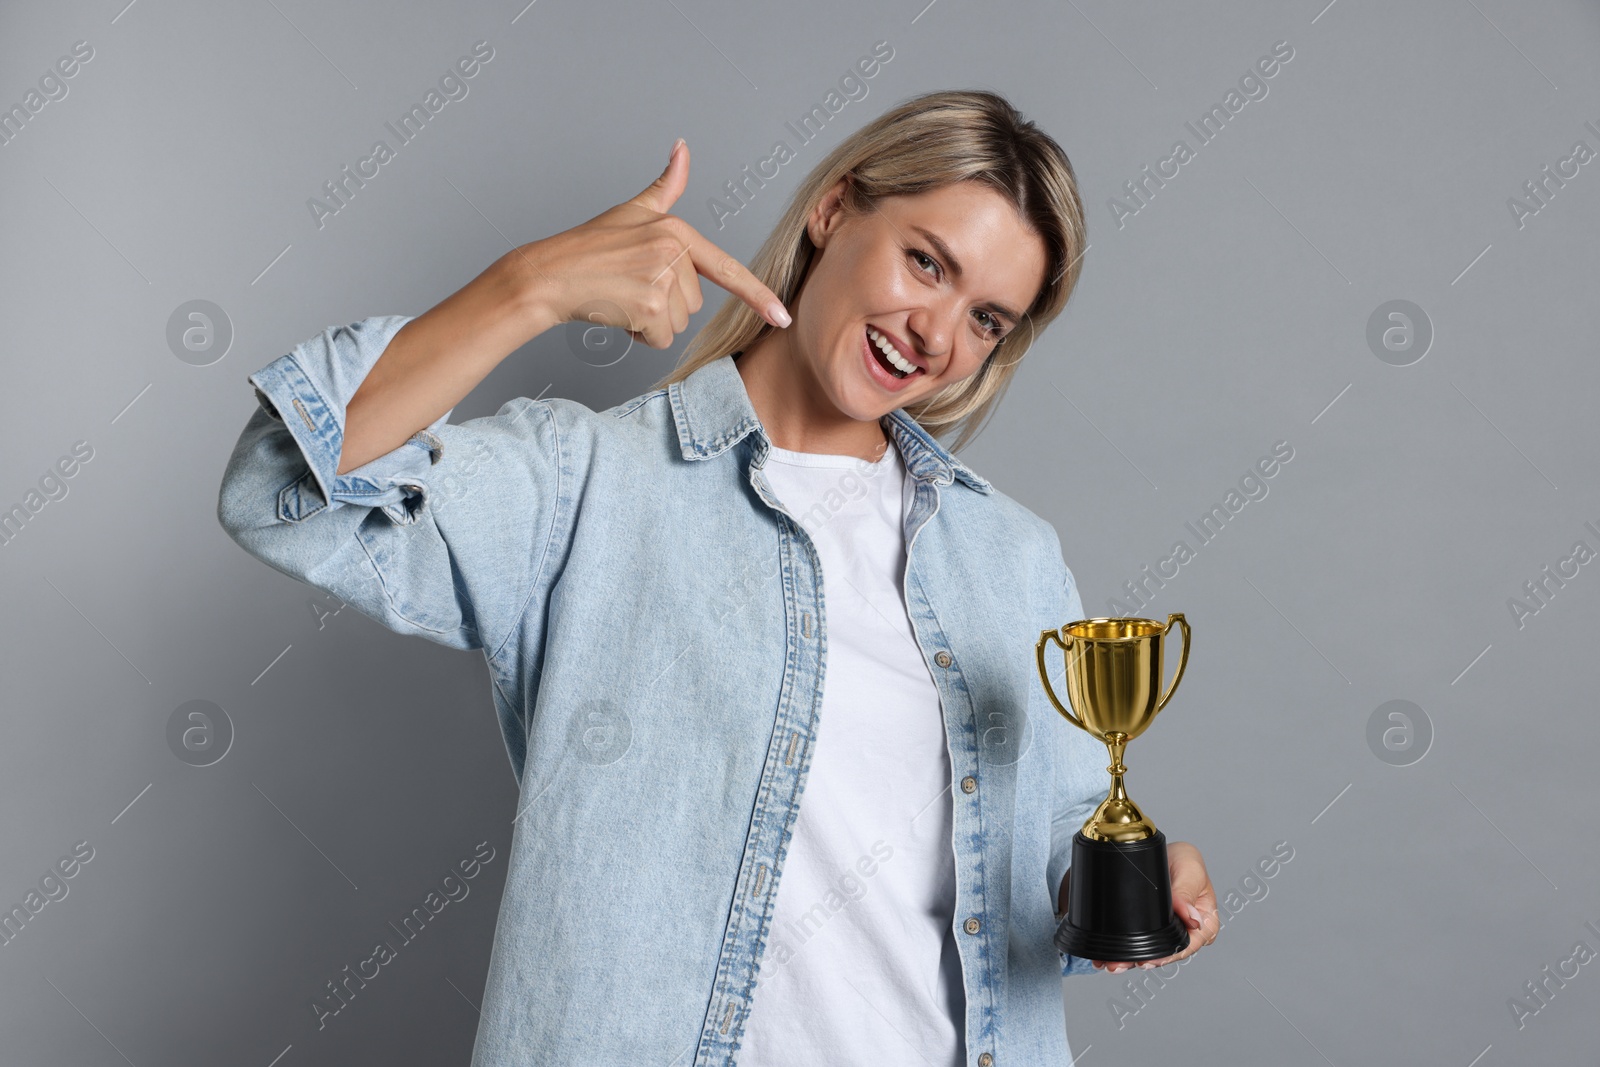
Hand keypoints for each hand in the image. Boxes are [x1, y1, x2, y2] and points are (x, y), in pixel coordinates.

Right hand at [511, 138, 790, 347]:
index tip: (782, 317)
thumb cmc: (589, 247)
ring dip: (650, 322)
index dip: (757, 295)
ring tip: (622, 297)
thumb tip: (683, 148)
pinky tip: (617, 312)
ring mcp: (662, 277)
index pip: (726, 268)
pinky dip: (638, 335)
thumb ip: (666, 187)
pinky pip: (660, 338)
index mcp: (676, 230)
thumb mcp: (633, 212)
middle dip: (663, 305)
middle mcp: (673, 250)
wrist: (549, 274)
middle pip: (694, 303)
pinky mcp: (650, 304)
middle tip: (629, 287)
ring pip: (678, 323)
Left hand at [1091, 840, 1219, 972]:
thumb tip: (1192, 919)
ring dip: (1126, 959)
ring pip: (1146, 950)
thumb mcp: (1190, 870)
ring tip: (1106, 963)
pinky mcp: (1148, 926)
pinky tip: (1103, 956)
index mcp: (1205, 923)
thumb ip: (1187, 893)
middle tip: (1117, 965)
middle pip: (1163, 953)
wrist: (1161, 850)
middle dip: (1139, 960)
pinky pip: (1134, 940)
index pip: (1186, 946)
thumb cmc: (1184, 860)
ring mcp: (1166, 931)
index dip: (1166, 955)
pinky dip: (1119, 948)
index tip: (1147, 960)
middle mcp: (1186, 932)